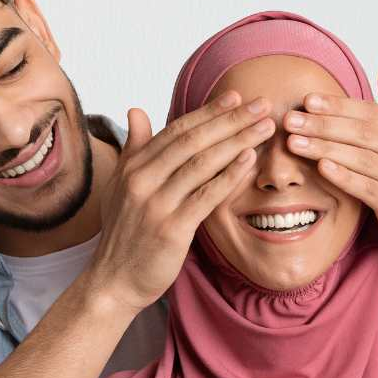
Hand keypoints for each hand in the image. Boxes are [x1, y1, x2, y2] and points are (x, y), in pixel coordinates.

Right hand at [88, 94, 272, 313]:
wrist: (113, 281)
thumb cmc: (123, 234)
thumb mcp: (120, 186)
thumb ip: (134, 148)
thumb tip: (136, 109)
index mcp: (133, 168)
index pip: (175, 131)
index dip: (207, 112)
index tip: (235, 97)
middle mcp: (141, 181)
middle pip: (192, 141)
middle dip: (230, 120)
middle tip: (261, 104)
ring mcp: (156, 205)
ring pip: (202, 164)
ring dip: (237, 142)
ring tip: (264, 127)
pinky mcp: (171, 229)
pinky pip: (206, 197)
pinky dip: (229, 176)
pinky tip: (249, 160)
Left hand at [280, 49, 377, 264]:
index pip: (369, 112)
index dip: (338, 106)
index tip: (306, 101)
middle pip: (363, 133)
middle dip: (324, 125)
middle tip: (290, 121)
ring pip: (362, 159)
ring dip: (325, 149)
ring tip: (294, 143)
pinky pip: (368, 189)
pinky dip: (345, 177)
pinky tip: (321, 169)